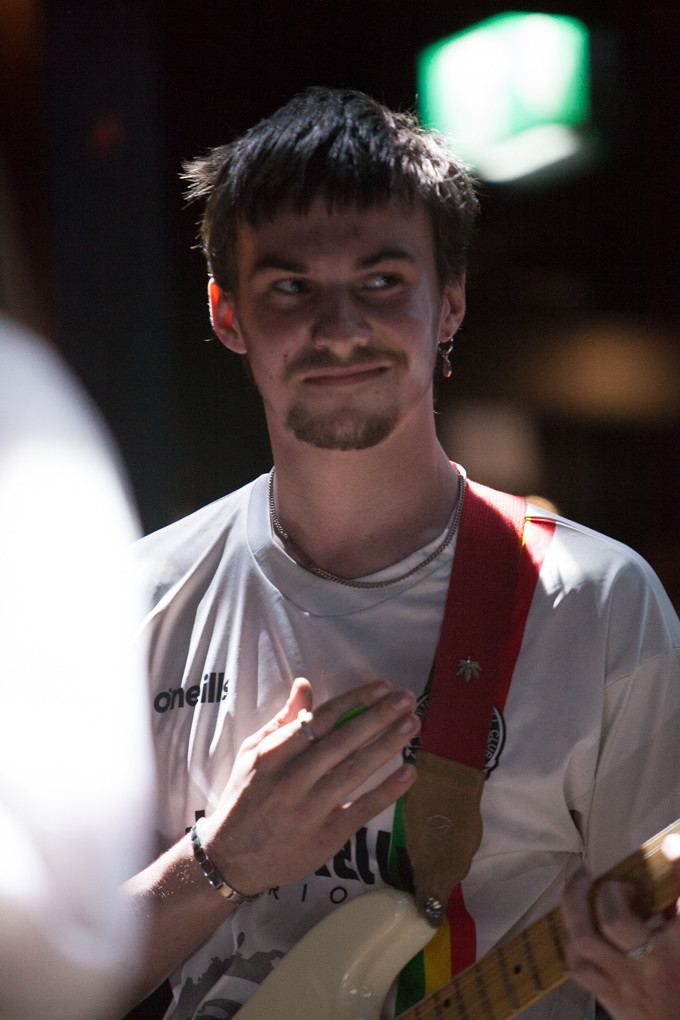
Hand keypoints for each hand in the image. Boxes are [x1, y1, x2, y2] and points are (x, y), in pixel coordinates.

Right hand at [200, 677, 418, 895]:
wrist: (230, 858)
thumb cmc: (244, 799)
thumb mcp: (253, 753)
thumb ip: (282, 720)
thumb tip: (305, 685)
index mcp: (274, 754)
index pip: (322, 719)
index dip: (354, 701)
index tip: (381, 687)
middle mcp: (292, 779)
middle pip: (342, 741)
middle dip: (378, 716)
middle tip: (406, 699)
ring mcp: (310, 809)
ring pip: (354, 770)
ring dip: (386, 745)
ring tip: (412, 724)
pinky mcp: (325, 837)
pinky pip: (361, 809)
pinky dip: (387, 791)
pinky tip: (408, 772)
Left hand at [561, 835, 679, 1019]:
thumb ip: (677, 907)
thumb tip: (669, 857)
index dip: (677, 867)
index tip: (668, 847)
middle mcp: (655, 967)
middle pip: (615, 921)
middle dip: (611, 892)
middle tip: (620, 884)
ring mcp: (628, 985)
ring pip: (586, 940)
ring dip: (578, 906)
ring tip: (584, 884)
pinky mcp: (613, 1001)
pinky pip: (580, 965)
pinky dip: (575, 939)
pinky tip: (582, 924)